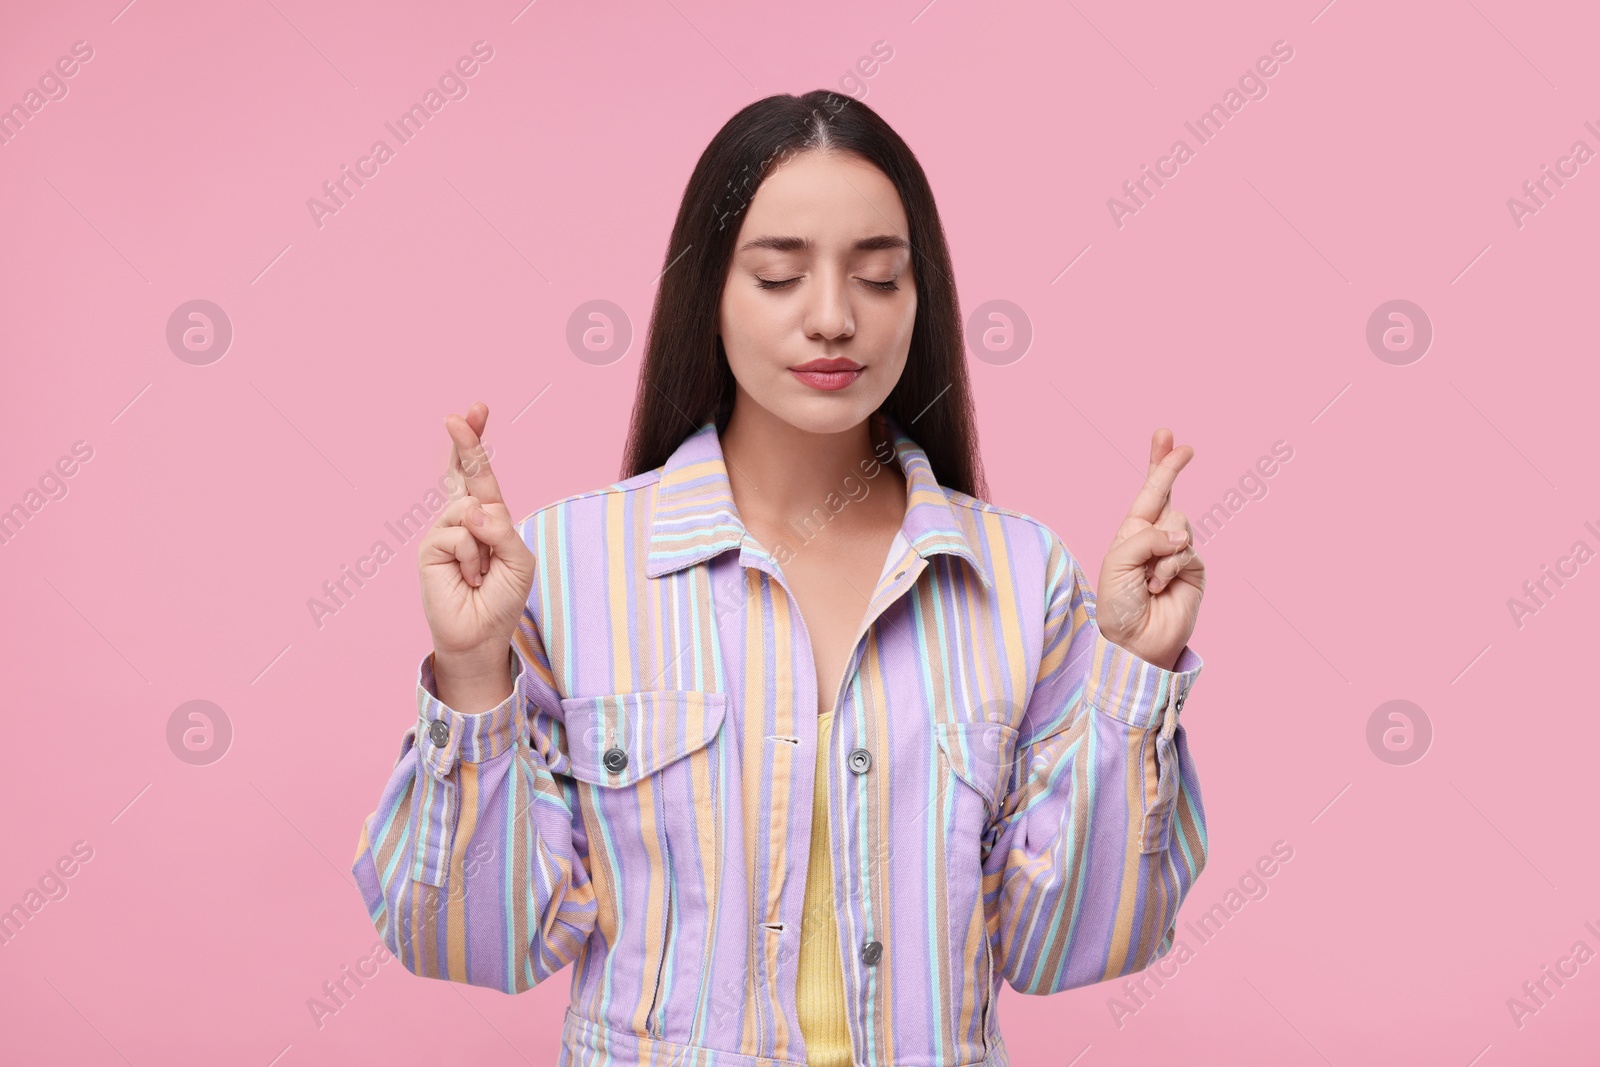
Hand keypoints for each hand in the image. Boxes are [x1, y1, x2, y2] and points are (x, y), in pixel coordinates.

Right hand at [418, 402, 536, 670]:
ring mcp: (444, 530)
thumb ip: (502, 530)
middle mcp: (463, 518)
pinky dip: (471, 558)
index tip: (475, 409)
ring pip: (469, 509)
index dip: (476, 443)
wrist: (480, 634)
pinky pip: (458, 535)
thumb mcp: (518, 560)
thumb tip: (471, 511)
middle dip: (466, 441)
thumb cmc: (502, 597)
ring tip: (482, 572)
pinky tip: (468, 578)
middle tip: (462, 412)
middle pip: (462, 472)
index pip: (480, 474)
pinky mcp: (430, 548)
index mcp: (487, 516)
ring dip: (485, 545)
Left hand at [1095, 428, 1205, 670]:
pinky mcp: (1194, 567)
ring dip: (1159, 550)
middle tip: (1184, 445)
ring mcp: (1177, 551)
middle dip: (1171, 467)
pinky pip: (1185, 550)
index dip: (1158, 464)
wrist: (1135, 641)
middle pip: (1168, 494)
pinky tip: (1157, 586)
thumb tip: (1181, 534)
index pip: (1148, 492)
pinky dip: (1168, 566)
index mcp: (1132, 532)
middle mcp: (1155, 537)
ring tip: (1146, 578)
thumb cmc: (1118, 603)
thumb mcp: (1118, 561)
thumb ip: (1146, 537)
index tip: (1167, 435)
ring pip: (1178, 524)